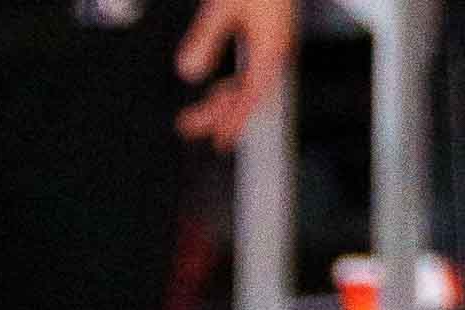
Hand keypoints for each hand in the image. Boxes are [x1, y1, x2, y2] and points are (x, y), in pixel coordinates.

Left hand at [174, 0, 296, 149]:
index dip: (232, 122)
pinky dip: (235, 85)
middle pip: (250, 96)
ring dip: (226, 101)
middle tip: (190, 126)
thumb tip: (188, 71)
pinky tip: (219, 86)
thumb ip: (205, 38)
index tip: (216, 141)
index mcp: (270, 48)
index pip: (250, 97)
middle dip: (221, 115)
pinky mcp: (270, 34)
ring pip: (251, 85)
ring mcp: (275, 42)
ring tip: (201, 112)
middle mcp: (276, 50)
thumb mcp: (223, 6)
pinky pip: (253, 72)